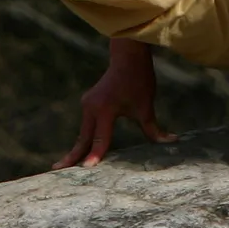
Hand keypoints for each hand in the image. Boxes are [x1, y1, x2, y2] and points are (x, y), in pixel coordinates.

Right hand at [53, 39, 176, 168]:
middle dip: (72, 156)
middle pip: (83, 138)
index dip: (95, 155)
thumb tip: (172, 141)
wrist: (128, 57)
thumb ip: (153, 128)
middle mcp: (92, 107)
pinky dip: (83, 138)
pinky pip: (86, 125)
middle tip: (56, 170)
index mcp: (105, 109)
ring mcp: (87, 104)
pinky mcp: (88, 102)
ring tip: (63, 166)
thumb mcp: (146, 106)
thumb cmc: (138, 80)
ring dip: (77, 148)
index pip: (101, 138)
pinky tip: (77, 151)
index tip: (87, 169)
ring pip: (83, 132)